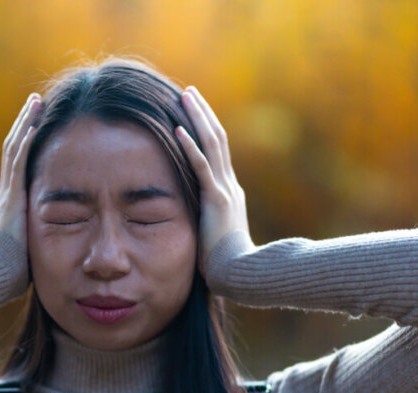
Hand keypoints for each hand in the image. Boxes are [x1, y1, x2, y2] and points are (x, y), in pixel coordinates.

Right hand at [0, 93, 41, 245]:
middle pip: (14, 149)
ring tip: (36, 102)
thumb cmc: (11, 273)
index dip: (26, 143)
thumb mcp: (28, 250)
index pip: (18, 165)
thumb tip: (56, 243)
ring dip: (25, 124)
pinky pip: (18, 161)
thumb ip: (36, 239)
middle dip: (25, 125)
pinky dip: (25, 141)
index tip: (37, 126)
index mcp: (10, 204)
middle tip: (35, 103)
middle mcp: (6, 193)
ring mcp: (7, 193)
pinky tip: (34, 123)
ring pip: (15, 148)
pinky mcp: (12, 196)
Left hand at [176, 86, 251, 273]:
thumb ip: (206, 225)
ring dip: (198, 118)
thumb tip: (195, 226)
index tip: (193, 113)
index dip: (206, 130)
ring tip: (184, 96)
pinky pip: (201, 167)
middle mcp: (230, 186)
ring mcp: (224, 191)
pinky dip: (189, 146)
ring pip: (212, 144)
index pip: (217, 154)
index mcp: (229, 194)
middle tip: (188, 92)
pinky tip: (177, 128)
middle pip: (217, 139)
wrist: (240, 275)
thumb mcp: (214, 238)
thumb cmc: (225, 266)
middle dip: (202, 114)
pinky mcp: (216, 200)